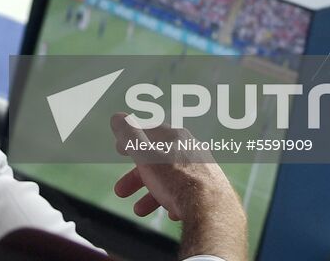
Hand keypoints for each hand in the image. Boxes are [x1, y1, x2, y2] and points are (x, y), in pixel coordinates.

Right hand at [110, 114, 247, 260]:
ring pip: (170, 178)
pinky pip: (187, 192)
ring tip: (140, 209)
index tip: (120, 150)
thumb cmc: (177, 181)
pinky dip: (173, 200)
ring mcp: (202, 168)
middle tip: (122, 190)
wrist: (211, 210)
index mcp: (174, 137)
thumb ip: (130, 136)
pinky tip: (169, 211)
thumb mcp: (145, 156)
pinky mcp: (210, 187)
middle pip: (157, 160)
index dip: (130, 140)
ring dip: (151, 193)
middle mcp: (190, 149)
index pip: (148, 131)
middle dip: (136, 176)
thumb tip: (118, 117)